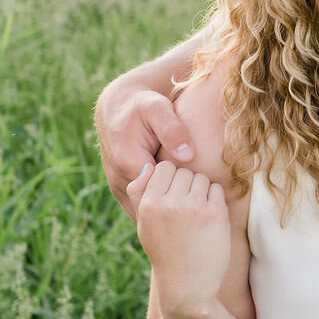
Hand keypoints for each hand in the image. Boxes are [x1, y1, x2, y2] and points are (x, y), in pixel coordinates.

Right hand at [96, 80, 194, 220]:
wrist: (118, 107)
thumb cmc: (142, 105)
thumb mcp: (158, 109)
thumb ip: (173, 131)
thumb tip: (188, 156)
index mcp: (130, 165)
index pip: (161, 196)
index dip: (183, 196)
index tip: (200, 191)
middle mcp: (121, 181)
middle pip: (154, 208)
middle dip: (175, 208)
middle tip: (198, 204)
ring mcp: (119, 188)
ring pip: (146, 212)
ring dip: (166, 212)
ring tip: (189, 209)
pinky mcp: (122, 190)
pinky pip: (141, 208)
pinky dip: (158, 211)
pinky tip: (177, 208)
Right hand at [135, 163, 231, 318]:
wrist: (187, 286)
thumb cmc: (164, 252)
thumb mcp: (143, 225)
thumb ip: (140, 194)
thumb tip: (148, 166)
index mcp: (149, 205)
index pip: (162, 167)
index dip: (169, 178)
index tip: (171, 195)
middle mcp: (170, 203)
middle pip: (183, 171)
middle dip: (185, 185)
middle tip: (185, 209)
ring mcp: (194, 207)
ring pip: (201, 178)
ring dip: (201, 191)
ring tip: (196, 215)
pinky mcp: (216, 213)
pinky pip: (217, 189)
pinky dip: (215, 200)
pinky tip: (208, 219)